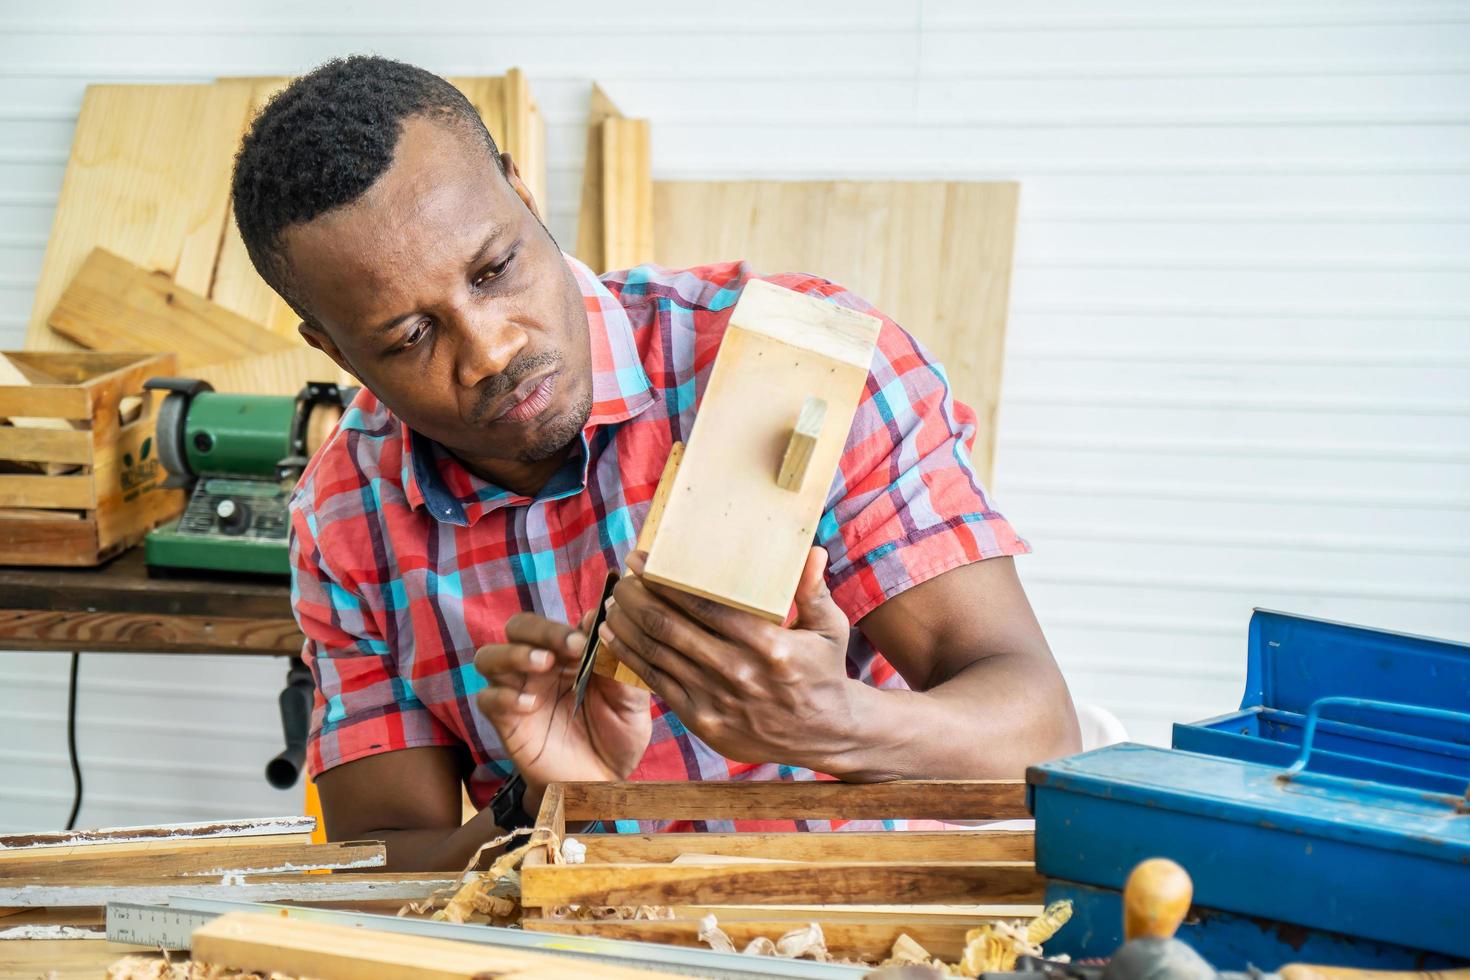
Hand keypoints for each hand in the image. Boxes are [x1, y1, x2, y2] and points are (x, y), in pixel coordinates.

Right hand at [473, 610, 651, 794]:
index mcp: (570, 655)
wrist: (602, 785)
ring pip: (490, 656)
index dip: (568, 625)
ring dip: (514, 654)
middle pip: (518, 628)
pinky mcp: (506, 722)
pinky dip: (503, 696)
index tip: (587, 638)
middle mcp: (541, 668)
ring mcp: (520, 692)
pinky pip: (487, 699)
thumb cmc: (618, 737)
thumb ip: (619, 664)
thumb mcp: (631, 702)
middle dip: (540, 630)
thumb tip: (603, 618)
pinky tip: (529, 704)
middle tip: (568, 646)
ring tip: (544, 665)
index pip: (557, 624)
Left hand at [602, 547, 862, 772]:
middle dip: (638, 596)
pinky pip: (656, 683)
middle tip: (624, 576)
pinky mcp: (703, 721)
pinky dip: (629, 656)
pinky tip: (613, 635)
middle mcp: (739, 672)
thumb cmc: (824, 671)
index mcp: (768, 644)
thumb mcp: (829, 627)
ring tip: (614, 601)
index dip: (665, 580)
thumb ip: (813, 589)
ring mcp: (717, 699)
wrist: (824, 733)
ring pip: (656, 653)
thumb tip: (811, 551)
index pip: (703, 605)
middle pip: (670, 626)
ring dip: (627, 624)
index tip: (642, 559)